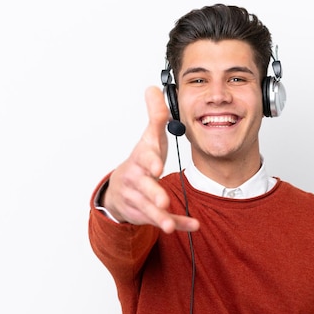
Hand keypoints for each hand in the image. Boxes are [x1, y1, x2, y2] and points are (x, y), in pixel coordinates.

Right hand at [102, 86, 199, 232]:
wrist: (119, 189)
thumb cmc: (141, 160)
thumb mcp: (148, 137)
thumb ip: (155, 116)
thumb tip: (153, 88)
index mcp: (140, 159)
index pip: (144, 157)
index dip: (150, 160)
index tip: (157, 165)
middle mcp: (137, 180)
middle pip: (144, 187)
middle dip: (152, 194)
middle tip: (162, 200)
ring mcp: (140, 199)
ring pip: (150, 209)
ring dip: (161, 217)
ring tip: (169, 225)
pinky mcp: (147, 214)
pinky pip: (163, 220)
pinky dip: (178, 224)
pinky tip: (193, 226)